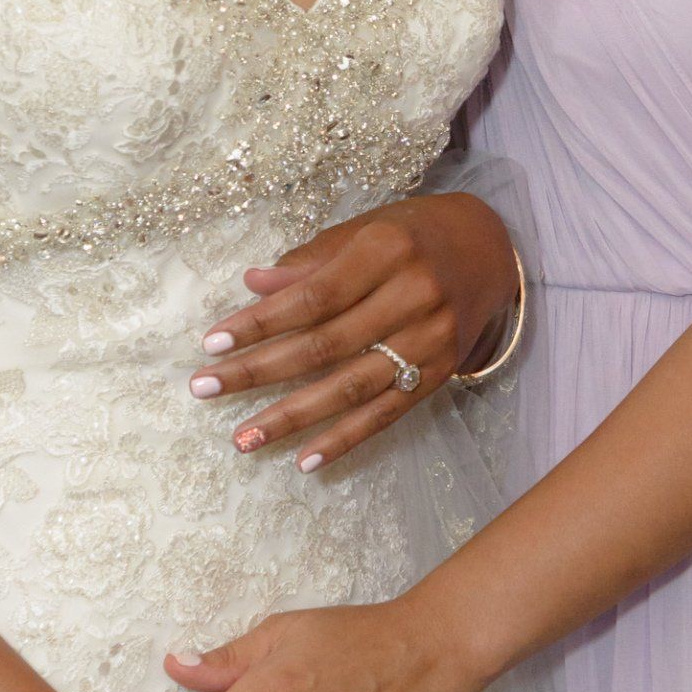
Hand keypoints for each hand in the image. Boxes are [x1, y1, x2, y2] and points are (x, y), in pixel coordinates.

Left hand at [186, 194, 519, 470]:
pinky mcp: (438, 374)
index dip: (261, 323)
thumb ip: (309, 262)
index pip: (313, 296)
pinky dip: (344, 439)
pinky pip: (385, 414)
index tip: (212, 343)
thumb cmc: (410, 235)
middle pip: (325, 345)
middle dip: (259, 371)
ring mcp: (429, 340)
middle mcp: (413, 296)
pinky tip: (304, 460)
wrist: (487, 252)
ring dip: (293, 418)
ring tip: (243, 439)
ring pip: (352, 387)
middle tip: (204, 388)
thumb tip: (250, 285)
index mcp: (386, 250)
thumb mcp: (360, 230)